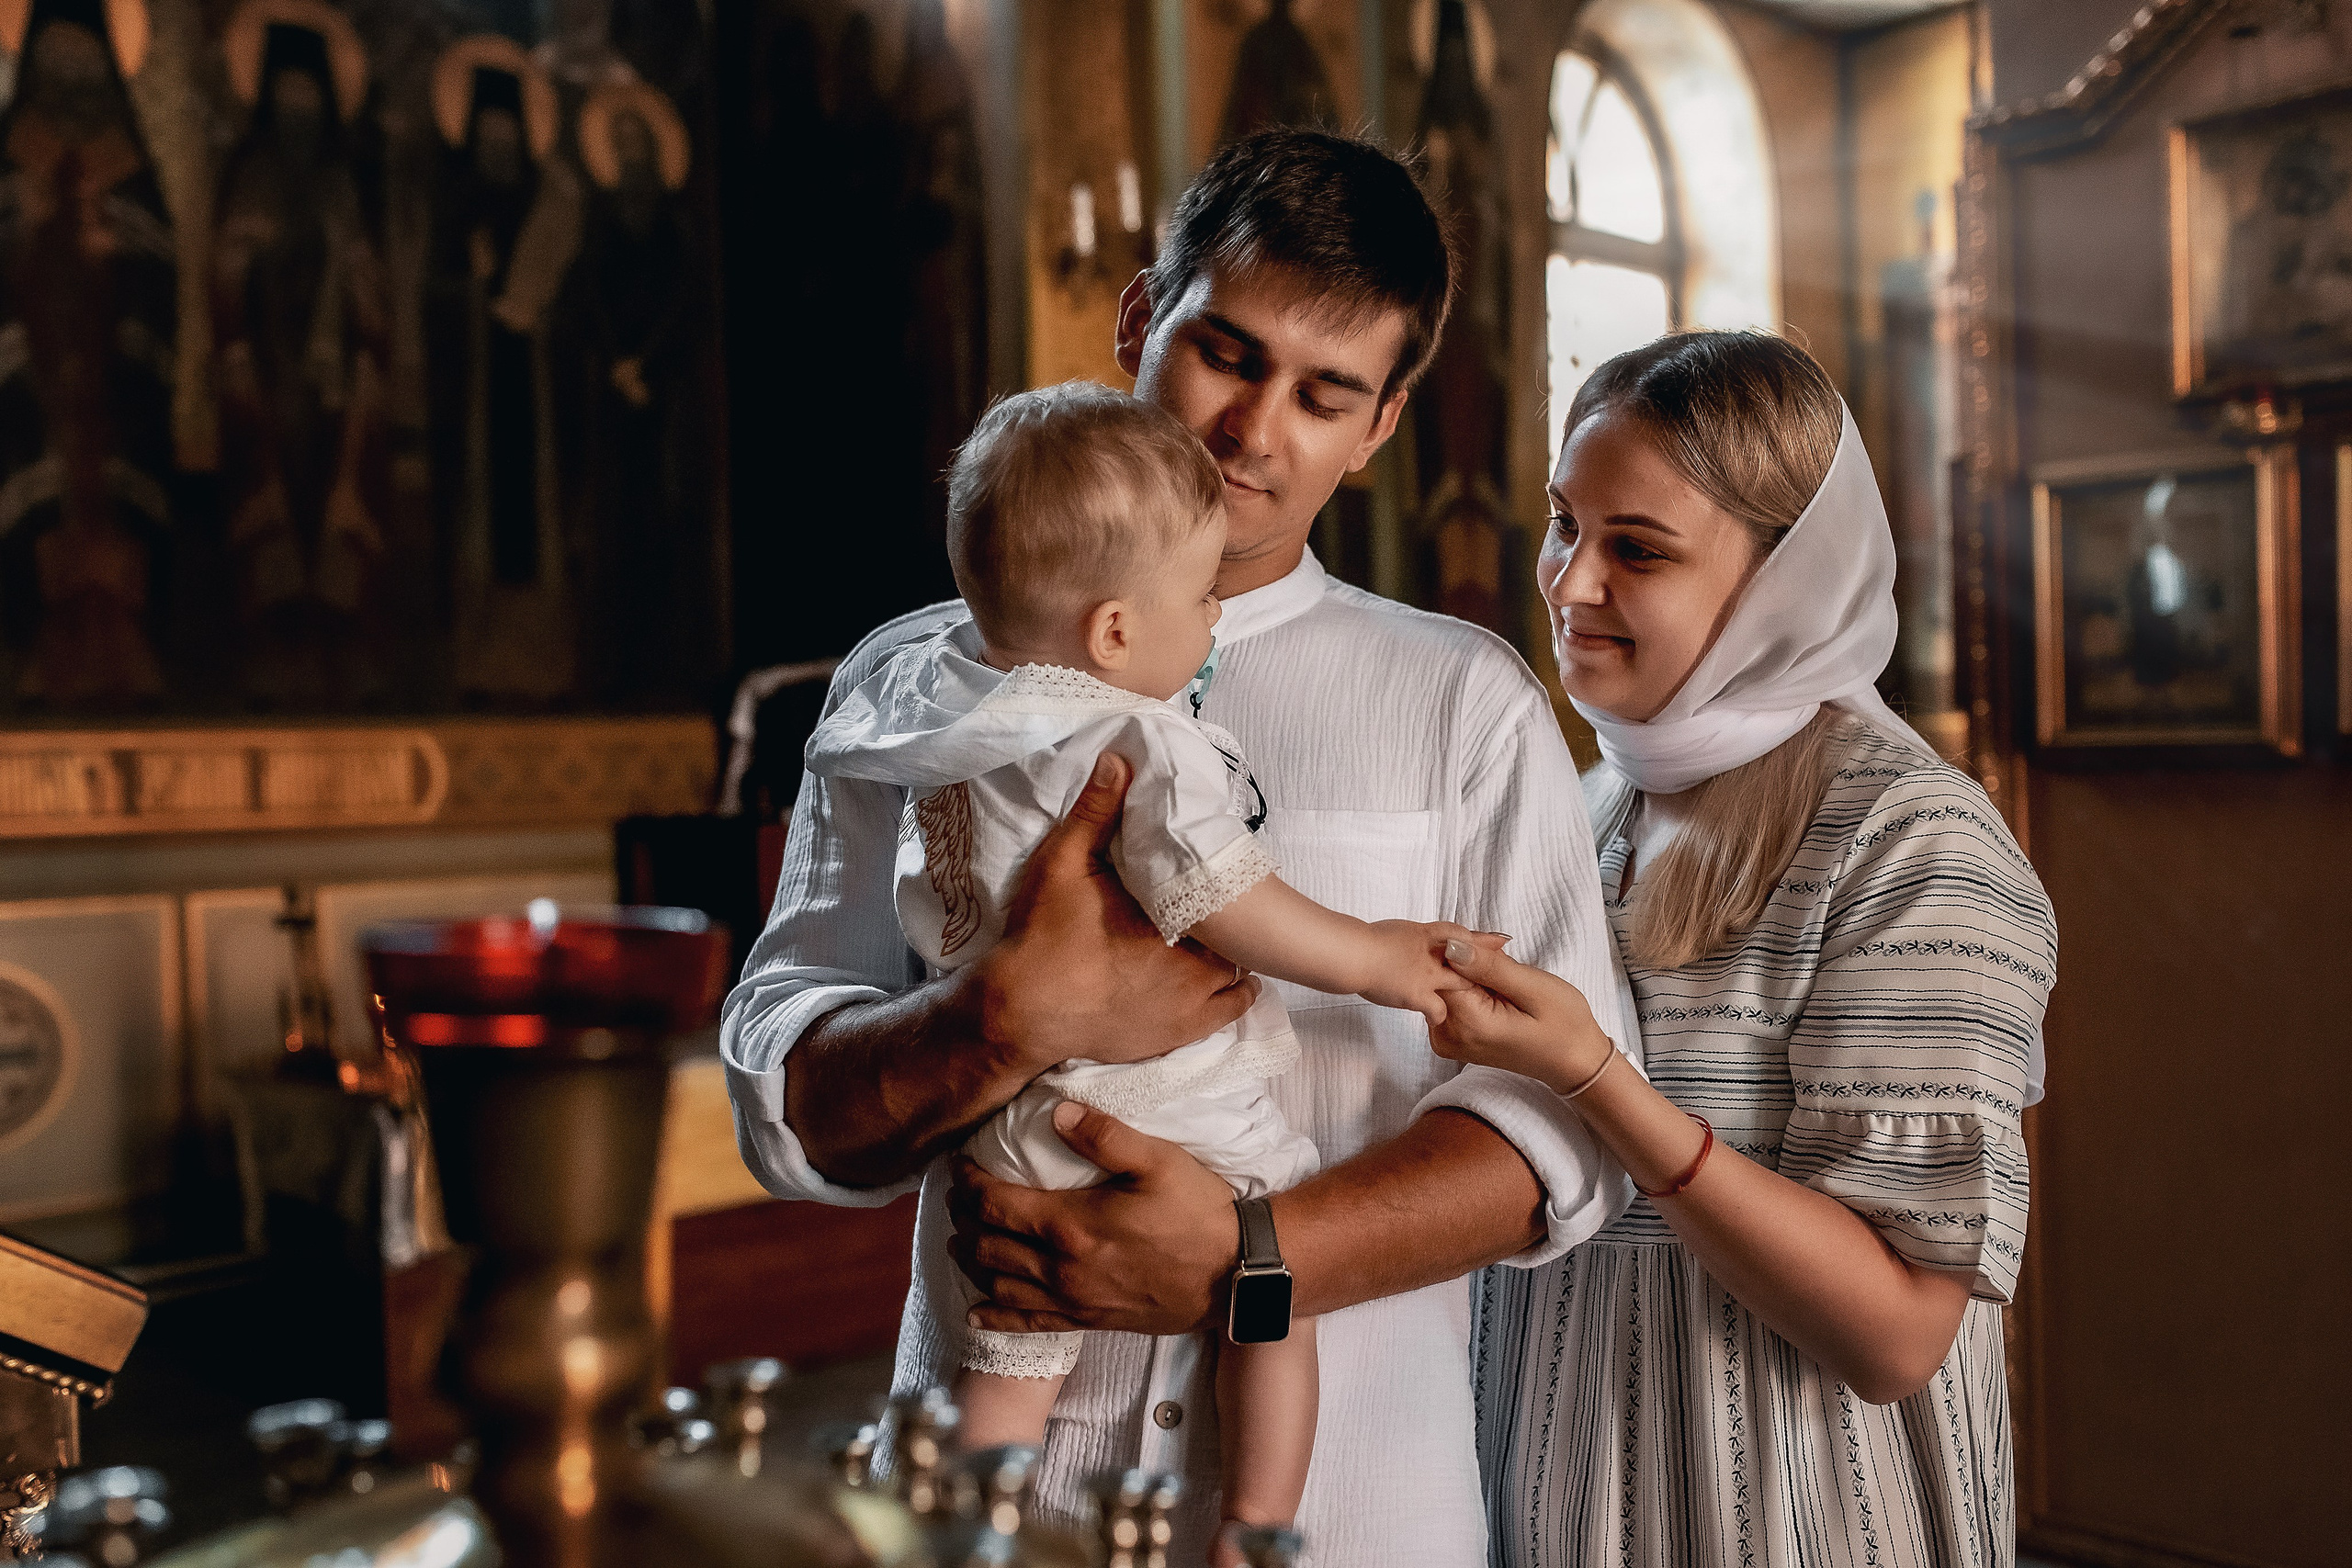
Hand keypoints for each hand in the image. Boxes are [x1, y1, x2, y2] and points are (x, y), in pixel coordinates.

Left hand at [948, 1101, 1237, 1335]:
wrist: (1234, 1274)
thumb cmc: (1198, 1213)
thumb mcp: (1158, 1161)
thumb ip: (1105, 1136)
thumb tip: (1056, 1113)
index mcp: (1070, 1224)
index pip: (995, 1203)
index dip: (968, 1184)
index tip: (960, 1166)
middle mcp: (1061, 1268)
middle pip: (987, 1246)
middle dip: (963, 1221)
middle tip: (956, 1200)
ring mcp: (1073, 1299)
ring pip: (998, 1285)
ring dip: (972, 1263)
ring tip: (960, 1242)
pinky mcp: (1088, 1320)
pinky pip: (1027, 1324)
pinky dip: (994, 1317)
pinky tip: (975, 1312)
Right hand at [975, 751, 1257, 1076]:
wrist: (1022, 1011)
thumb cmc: (1044, 936)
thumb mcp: (1062, 864)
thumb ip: (1095, 813)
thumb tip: (1120, 759)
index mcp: (1170, 915)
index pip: (1220, 891)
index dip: (1221, 883)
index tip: (1215, 873)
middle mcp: (1193, 960)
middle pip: (1236, 932)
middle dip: (1229, 919)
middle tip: (1218, 905)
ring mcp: (1191, 1002)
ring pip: (1239, 971)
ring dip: (1233, 954)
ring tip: (1222, 937)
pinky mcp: (1180, 1034)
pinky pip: (1231, 1010)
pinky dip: (1236, 993)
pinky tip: (1232, 980)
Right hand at [1354, 920, 1476, 1024]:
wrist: (1354, 954)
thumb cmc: (1365, 939)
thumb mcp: (1391, 930)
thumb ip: (1408, 938)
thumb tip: (1407, 942)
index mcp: (1424, 933)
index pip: (1457, 933)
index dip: (1474, 939)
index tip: (1492, 941)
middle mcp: (1431, 952)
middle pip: (1467, 956)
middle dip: (1478, 964)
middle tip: (1485, 971)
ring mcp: (1427, 975)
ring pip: (1459, 982)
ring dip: (1463, 988)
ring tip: (1469, 996)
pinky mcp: (1418, 995)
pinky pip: (1438, 1010)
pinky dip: (1438, 1015)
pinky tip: (1437, 1018)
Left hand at [1429, 932, 1612, 1094]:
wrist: (1574, 1062)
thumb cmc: (1564, 1026)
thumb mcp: (1533, 989)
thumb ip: (1489, 966)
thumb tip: (1451, 946)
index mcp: (1466, 1024)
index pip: (1441, 968)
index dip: (1465, 947)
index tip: (1496, 945)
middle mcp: (1447, 1035)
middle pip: (1438, 976)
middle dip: (1467, 956)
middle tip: (1503, 953)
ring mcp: (1447, 1039)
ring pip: (1444, 983)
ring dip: (1470, 969)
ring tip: (1504, 971)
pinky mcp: (1453, 1036)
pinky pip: (1452, 997)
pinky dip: (1471, 984)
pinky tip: (1496, 985)